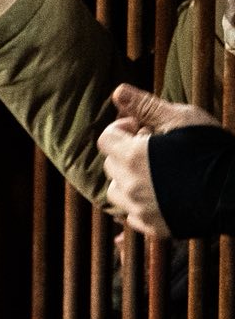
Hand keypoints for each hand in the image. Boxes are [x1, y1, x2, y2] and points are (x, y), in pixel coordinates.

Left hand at [97, 84, 218, 237]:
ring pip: (117, 192)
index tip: (143, 129)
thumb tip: (118, 91)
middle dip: (127, 153)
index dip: (122, 130)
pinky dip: (142, 203)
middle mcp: (129, 186)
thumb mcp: (182, 119)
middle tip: (157, 149)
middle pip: (111, 165)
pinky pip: (132, 214)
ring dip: (130, 180)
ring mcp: (138, 209)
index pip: (106, 139)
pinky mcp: (151, 227)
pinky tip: (164, 193)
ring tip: (158, 172)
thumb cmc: (212, 150)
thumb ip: (146, 106)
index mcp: (132, 157)